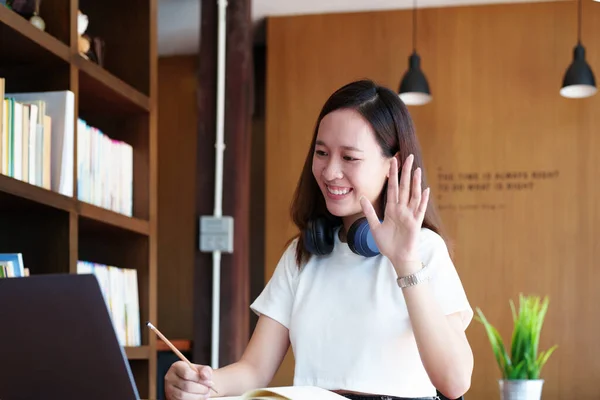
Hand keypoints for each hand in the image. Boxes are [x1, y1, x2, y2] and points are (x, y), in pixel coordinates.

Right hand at [164, 361, 213, 399]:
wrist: (192, 382)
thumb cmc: (196, 374)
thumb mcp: (201, 369)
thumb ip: (205, 370)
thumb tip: (205, 376)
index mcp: (177, 366)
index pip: (186, 373)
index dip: (199, 379)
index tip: (210, 382)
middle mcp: (170, 377)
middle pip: (186, 385)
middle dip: (201, 389)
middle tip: (209, 389)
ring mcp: (169, 389)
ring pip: (183, 395)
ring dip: (197, 396)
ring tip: (206, 394)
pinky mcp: (171, 397)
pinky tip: (200, 397)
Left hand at [359, 154, 429, 275]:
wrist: (397, 258)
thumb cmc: (388, 244)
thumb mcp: (374, 227)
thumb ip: (369, 212)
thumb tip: (361, 198)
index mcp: (392, 209)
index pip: (392, 188)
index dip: (392, 174)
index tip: (392, 161)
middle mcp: (402, 209)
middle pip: (404, 187)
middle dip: (404, 172)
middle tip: (406, 156)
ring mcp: (410, 215)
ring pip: (413, 195)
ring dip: (415, 182)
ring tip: (415, 169)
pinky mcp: (415, 223)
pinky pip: (420, 209)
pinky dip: (424, 200)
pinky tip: (426, 189)